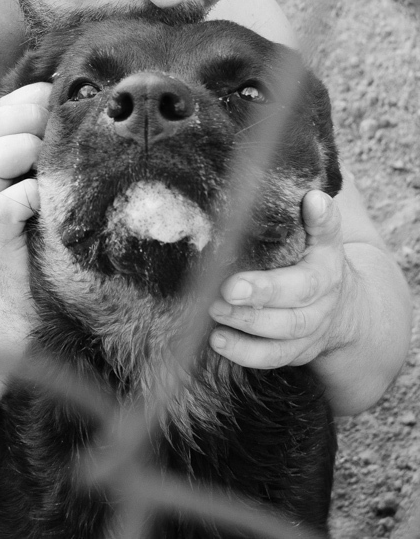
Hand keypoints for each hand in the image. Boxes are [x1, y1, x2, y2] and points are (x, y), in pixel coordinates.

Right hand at [0, 82, 50, 336]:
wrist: (32, 287)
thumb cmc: (49, 214)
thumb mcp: (51, 166)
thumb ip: (57, 130)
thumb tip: (87, 88)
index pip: (6, 101)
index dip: (39, 102)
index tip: (64, 123)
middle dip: (31, 124)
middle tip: (56, 148)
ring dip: (23, 156)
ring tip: (47, 175)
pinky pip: (0, 208)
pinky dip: (24, 200)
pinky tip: (44, 204)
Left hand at [209, 190, 357, 367]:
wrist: (341, 306)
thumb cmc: (317, 260)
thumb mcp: (324, 237)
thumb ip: (319, 219)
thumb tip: (313, 198)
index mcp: (327, 270)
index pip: (311, 269)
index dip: (283, 272)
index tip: (255, 263)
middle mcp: (322, 303)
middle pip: (296, 303)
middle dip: (261, 296)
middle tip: (225, 288)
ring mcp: (310, 331)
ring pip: (283, 333)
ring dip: (247, 325)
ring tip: (214, 311)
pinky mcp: (295, 352)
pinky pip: (272, 357)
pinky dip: (244, 352)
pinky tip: (217, 340)